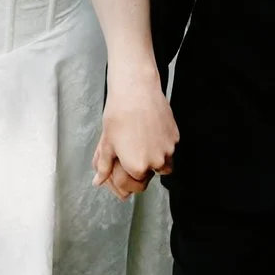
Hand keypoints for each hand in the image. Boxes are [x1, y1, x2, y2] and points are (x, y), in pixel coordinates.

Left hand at [91, 80, 178, 200]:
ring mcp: (169, 149)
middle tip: (130, 154)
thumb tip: (98, 181)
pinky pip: (169, 148)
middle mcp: (157, 162)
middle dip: (141, 170)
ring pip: (163, 163)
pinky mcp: (175, 136)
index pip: (134, 184)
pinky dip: (160, 145)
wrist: (136, 90)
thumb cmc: (119, 115)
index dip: (126, 177)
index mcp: (138, 167)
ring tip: (139, 141)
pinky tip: (149, 132)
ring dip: (152, 158)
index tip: (121, 168)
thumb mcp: (106, 143)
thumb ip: (104, 167)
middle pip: (150, 176)